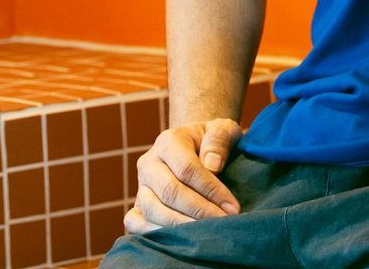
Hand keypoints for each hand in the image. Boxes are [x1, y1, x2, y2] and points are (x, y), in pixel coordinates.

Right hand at [122, 118, 242, 232]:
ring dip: (181, 225)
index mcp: (168, 141)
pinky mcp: (137, 204)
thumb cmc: (211, 141)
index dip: (211, 190)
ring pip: (152, 209)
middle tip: (224, 223)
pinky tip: (179, 239)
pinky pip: (135, 222)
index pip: (187, 169)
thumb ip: (219, 139)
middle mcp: (149, 163)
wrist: (194, 147)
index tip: (233, 207)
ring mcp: (141, 185)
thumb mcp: (222, 129)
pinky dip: (152, 232)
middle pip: (170, 192)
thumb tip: (213, 166)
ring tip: (207, 233)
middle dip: (200, 211)